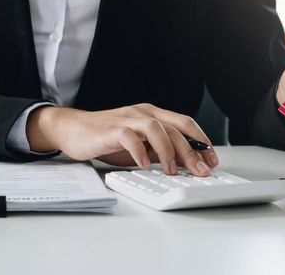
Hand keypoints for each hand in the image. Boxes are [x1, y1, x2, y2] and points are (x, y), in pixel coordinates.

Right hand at [26, 104, 219, 176]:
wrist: (72, 130)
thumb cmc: (106, 138)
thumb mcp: (139, 145)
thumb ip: (158, 151)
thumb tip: (183, 165)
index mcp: (153, 114)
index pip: (185, 124)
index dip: (201, 141)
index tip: (212, 159)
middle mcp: (143, 113)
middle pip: (175, 128)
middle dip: (192, 151)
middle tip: (201, 171)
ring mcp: (127, 119)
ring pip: (156, 129)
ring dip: (168, 151)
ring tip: (172, 170)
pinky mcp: (111, 129)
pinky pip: (129, 137)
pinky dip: (139, 151)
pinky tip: (143, 164)